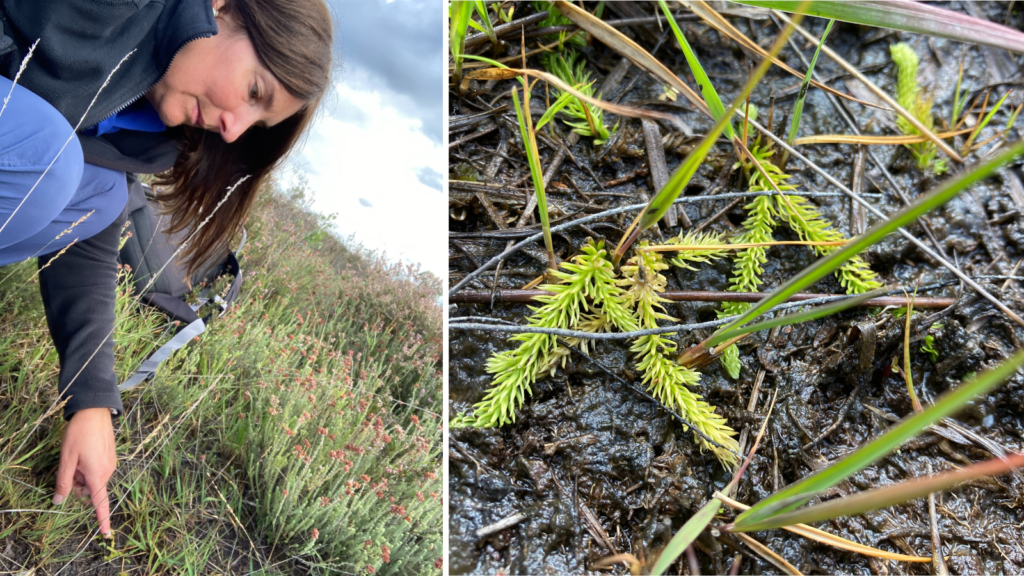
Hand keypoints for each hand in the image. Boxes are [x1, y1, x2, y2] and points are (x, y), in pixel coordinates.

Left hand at [53, 407, 116, 536]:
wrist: (95, 412)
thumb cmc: (79, 435)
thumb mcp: (66, 459)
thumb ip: (64, 482)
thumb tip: (58, 501)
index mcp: (97, 475)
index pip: (100, 504)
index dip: (102, 520)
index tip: (106, 534)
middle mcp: (108, 472)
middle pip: (91, 490)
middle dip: (78, 485)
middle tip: (69, 469)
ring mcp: (111, 464)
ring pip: (93, 480)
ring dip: (82, 475)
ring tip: (76, 458)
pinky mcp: (111, 457)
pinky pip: (98, 470)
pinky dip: (88, 468)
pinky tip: (83, 453)